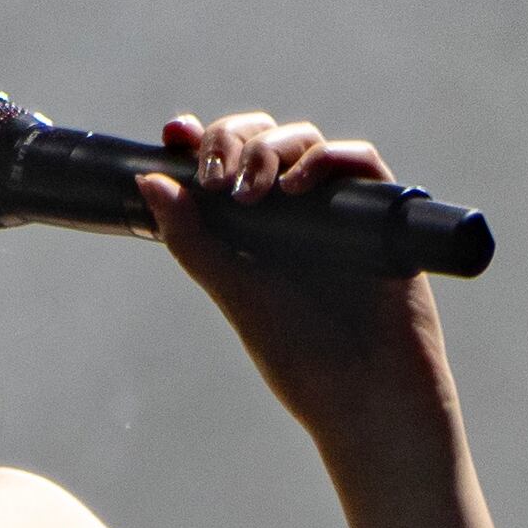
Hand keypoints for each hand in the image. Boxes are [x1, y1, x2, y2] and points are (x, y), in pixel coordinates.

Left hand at [140, 110, 457, 463]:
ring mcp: (336, 210)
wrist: (363, 394)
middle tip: (215, 176)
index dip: (202, 138)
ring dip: (272, 149)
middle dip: (233, 139)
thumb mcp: (233, 292)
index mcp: (254, 225)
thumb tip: (148, 182)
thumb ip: (192, 240)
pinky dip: (329, 158)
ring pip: (306, 141)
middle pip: (264, 139)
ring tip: (250, 191)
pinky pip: (361, 162)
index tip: (175, 133)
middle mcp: (294, 210)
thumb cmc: (300, 352)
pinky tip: (296, 186)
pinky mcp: (379, 215)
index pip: (227, 161)